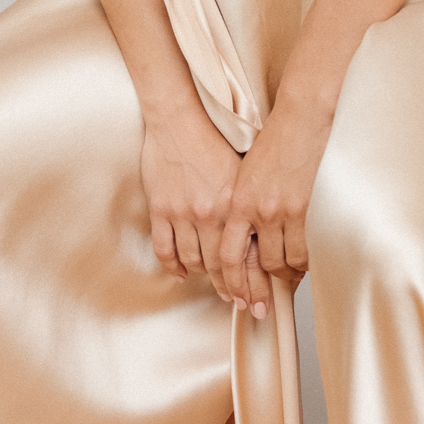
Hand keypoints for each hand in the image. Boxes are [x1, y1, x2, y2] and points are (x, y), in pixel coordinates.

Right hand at [140, 109, 271, 312]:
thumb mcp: (242, 172)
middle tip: (238, 304)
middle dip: (230, 288)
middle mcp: (209, 214)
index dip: (251, 283)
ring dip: (202, 276)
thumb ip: (249, 204)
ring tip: (212, 284)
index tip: (256, 299)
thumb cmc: (214, 140)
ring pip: (192, 260)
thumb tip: (263, 234)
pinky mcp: (160, 209)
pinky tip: (182, 273)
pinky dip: (173, 265)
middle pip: (219, 265)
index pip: (244, 255)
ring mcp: (182, 213)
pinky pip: (165, 248)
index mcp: (233, 205)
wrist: (179, 119)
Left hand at [219, 97, 333, 313]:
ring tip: (289, 280)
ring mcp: (282, 211)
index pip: (227, 255)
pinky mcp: (306, 209)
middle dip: (262, 286)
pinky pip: (305, 249)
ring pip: (283, 261)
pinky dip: (305, 262)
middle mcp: (256, 210)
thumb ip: (244, 205)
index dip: (232, 281)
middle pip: (258, 264)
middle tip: (266, 299)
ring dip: (287, 275)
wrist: (301, 117)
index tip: (237, 296)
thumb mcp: (247, 174)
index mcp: (237, 201)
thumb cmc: (274, 140)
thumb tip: (248, 235)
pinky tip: (306, 264)